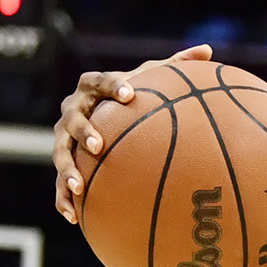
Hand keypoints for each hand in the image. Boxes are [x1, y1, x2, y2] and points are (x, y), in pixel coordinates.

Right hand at [53, 45, 212, 223]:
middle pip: (74, 117)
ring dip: (67, 170)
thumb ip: (176, 64)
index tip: (130, 93)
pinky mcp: (64, 159)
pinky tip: (73, 217)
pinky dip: (63, 198)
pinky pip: (59, 182)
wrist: (103, 112)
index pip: (102, 82)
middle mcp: (74, 109)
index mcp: (94, 87)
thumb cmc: (134, 93)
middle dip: (84, 130)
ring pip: (60, 152)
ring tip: (78, 187)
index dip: (114, 86)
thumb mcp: (152, 77)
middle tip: (99, 144)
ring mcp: (64, 135)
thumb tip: (208, 49)